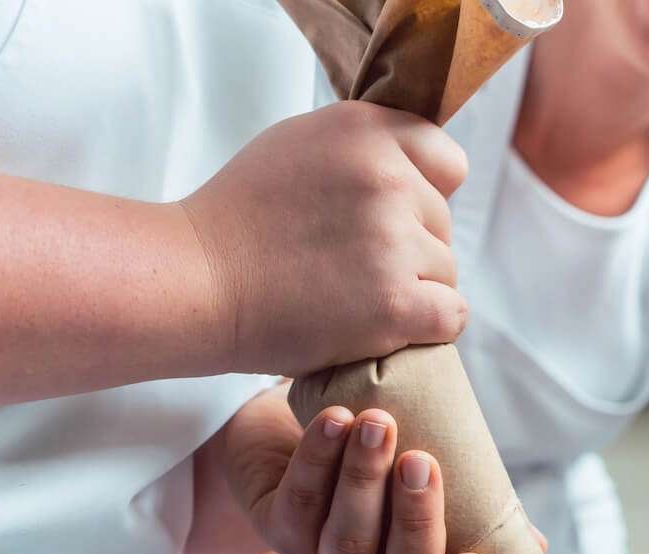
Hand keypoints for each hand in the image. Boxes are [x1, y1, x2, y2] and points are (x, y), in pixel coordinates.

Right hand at [180, 102, 468, 376]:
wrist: (197, 283)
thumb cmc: (240, 219)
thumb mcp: (301, 145)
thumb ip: (364, 148)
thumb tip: (419, 167)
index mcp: (366, 131)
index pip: (447, 161)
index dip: (425, 192)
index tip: (388, 215)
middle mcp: (387, 178)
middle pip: (444, 222)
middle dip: (410, 245)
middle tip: (348, 262)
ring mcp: (393, 241)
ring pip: (446, 271)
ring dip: (412, 288)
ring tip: (351, 295)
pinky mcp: (396, 302)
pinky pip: (452, 315)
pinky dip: (425, 327)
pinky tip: (383, 326)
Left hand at [223, 388, 492, 553]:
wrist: (294, 424)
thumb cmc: (384, 453)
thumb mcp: (441, 478)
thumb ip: (483, 506)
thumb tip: (535, 547)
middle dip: (417, 522)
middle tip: (422, 463)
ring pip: (348, 539)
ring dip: (365, 480)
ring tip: (380, 422)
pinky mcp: (276, 527)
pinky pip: (299, 502)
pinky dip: (318, 458)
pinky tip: (336, 419)